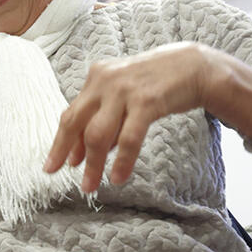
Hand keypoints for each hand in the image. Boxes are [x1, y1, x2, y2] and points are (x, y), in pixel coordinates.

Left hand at [44, 42, 213, 192]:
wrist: (196, 66)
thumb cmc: (156, 83)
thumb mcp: (123, 94)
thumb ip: (104, 118)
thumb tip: (81, 153)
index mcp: (96, 78)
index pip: (71, 114)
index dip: (62, 141)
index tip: (54, 164)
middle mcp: (104, 81)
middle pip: (76, 123)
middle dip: (65, 152)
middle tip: (60, 175)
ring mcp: (123, 90)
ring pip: (98, 134)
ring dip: (93, 163)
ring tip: (90, 185)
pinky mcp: (146, 101)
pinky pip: (129, 138)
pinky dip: (122, 161)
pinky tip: (117, 177)